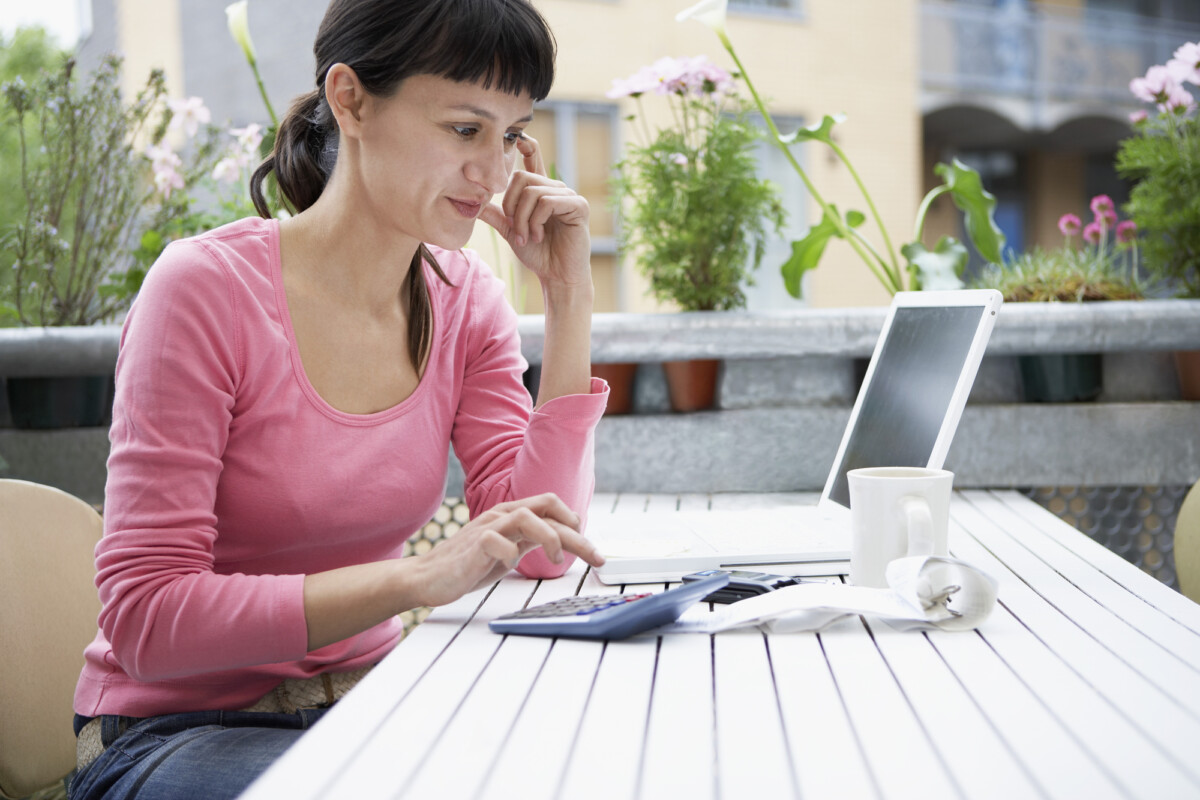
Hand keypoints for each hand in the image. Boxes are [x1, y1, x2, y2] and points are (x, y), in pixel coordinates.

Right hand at [411, 493, 604, 606]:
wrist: (428, 577)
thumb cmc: (469, 564)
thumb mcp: (510, 549)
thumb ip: (531, 539)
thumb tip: (561, 538)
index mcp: (513, 515)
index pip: (552, 505)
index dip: (575, 523)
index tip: (590, 548)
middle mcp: (502, 515)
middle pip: (548, 508)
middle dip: (578, 534)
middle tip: (596, 557)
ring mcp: (486, 528)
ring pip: (526, 516)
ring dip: (549, 537)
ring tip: (555, 559)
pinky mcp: (472, 546)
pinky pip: (495, 541)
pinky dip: (509, 554)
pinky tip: (511, 565)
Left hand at [478, 135, 592, 291]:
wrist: (557, 275)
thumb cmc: (538, 253)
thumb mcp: (511, 231)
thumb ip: (496, 214)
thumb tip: (473, 202)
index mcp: (541, 190)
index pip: (534, 158)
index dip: (526, 144)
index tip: (518, 138)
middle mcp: (555, 188)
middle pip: (522, 178)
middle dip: (511, 207)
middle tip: (515, 230)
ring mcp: (569, 195)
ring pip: (533, 192)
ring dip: (523, 219)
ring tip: (527, 237)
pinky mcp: (578, 206)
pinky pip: (547, 202)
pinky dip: (536, 221)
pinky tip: (539, 236)